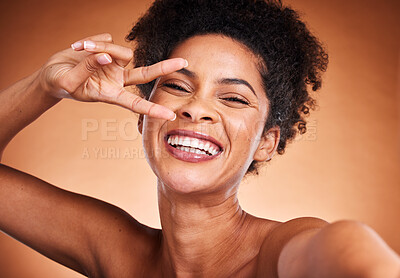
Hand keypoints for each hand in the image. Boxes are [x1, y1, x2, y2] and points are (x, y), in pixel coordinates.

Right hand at [39, 33, 186, 119]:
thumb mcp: (69, 81)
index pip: (135, 104)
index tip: (169, 115)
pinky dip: (92, 41)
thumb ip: (87, 68)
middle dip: (164, 67)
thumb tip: (106, 56)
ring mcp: (114, 64)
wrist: (53, 73)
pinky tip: (80, 47)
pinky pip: (106, 40)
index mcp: (111, 94)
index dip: (152, 109)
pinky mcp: (108, 49)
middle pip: (145, 73)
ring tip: (79, 48)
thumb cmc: (61, 83)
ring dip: (101, 47)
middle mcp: (117, 80)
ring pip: (120, 51)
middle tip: (184, 62)